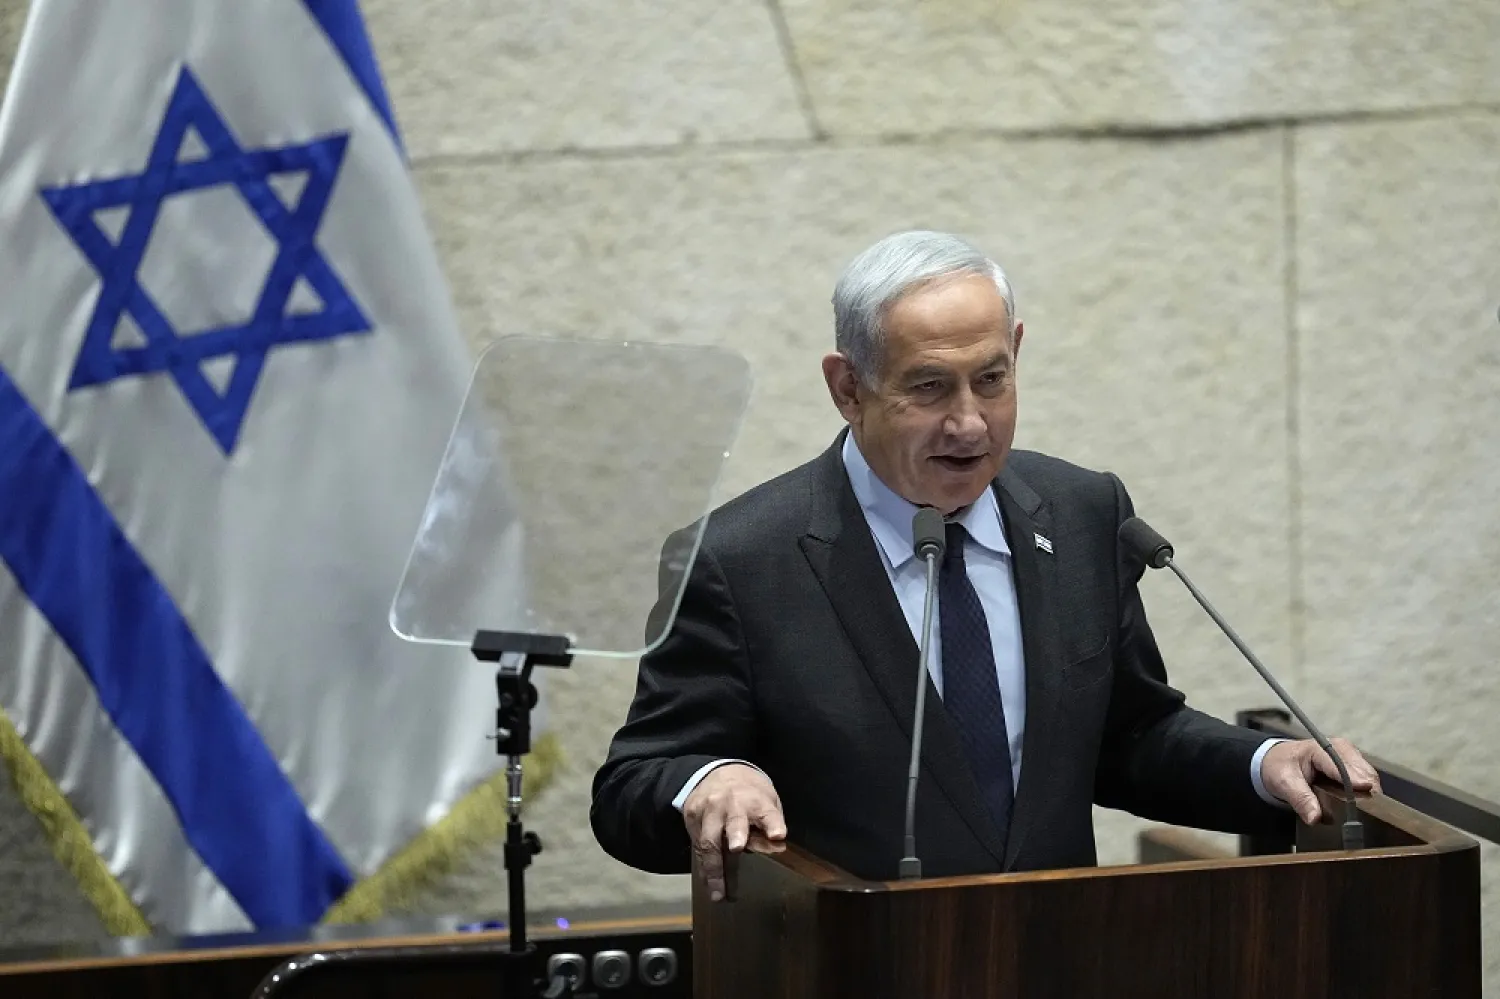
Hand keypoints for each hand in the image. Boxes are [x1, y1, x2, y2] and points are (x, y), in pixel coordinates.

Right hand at [681, 764, 786, 901]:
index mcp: (756, 800)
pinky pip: (697, 846)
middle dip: (735, 832)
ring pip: (709, 839)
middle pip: (734, 820)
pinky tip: (708, 884)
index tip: (778, 835)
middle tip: (738, 847)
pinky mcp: (693, 816)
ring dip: (713, 866)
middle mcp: (732, 803)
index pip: (767, 812)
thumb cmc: (749, 794)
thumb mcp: (766, 802)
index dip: (772, 823)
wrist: (718, 773)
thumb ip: (768, 825)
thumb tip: (775, 847)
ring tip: (718, 892)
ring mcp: (710, 810)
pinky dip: (703, 867)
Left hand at [1259, 737, 1380, 823]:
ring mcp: (1351, 758)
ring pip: (1370, 779)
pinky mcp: (1355, 768)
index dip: (1356, 779)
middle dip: (1366, 792)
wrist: (1278, 762)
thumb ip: (1300, 799)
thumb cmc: (1281, 768)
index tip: (1366, 790)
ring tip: (1364, 813)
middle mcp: (1342, 750)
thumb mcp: (1284, 783)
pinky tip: (1361, 807)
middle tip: (1366, 814)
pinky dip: (1366, 795)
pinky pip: (1368, 783)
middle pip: (1364, 772)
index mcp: (1322, 749)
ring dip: (1368, 795)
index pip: (1343, 765)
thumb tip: (1315, 818)